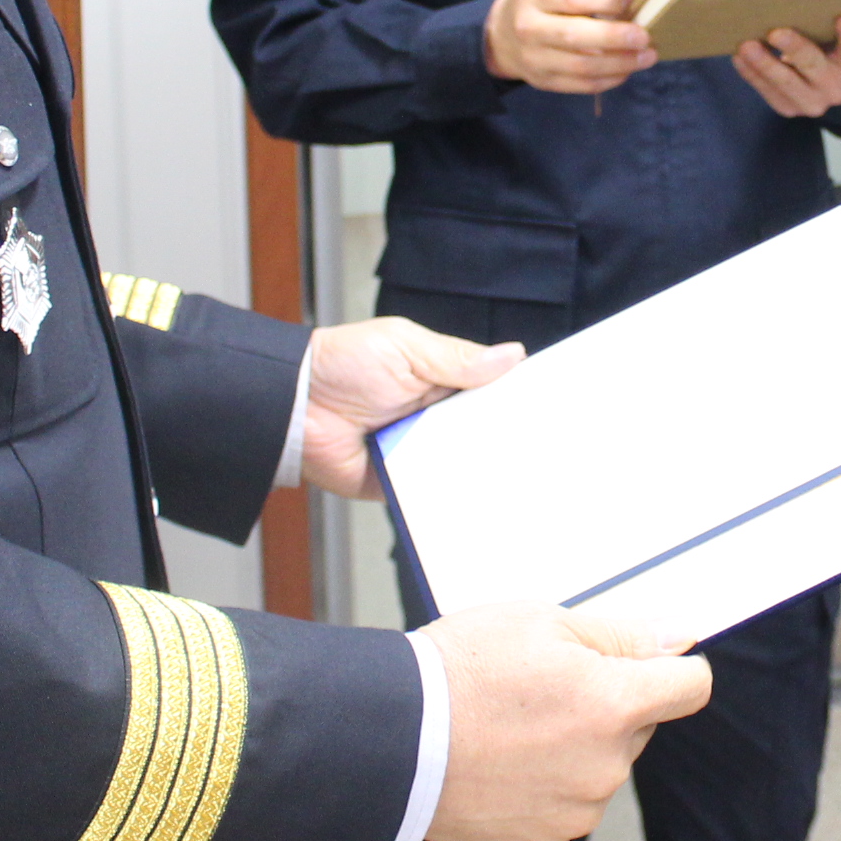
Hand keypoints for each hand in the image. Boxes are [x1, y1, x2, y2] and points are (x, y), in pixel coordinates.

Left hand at [300, 318, 523, 498]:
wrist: (295, 407)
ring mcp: (420, 450)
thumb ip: (458, 358)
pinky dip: (449, 491)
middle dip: (502, 435)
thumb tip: (511, 355)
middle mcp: (435, 417)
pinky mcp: (404, 482)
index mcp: (441, 379)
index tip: (545, 405)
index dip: (514, 397)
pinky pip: (434, 491)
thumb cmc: (342, 367)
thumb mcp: (405, 348)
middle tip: (535, 443)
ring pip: (465, 463)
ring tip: (513, 470)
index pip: (490, 390)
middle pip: (484, 430)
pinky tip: (474, 492)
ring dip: (479, 464)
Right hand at [418, 604, 713, 840]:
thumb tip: (680, 639)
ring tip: (512, 727)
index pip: (691, 686)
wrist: (389, 741)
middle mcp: (607, 766)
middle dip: (608, 704)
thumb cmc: (457, 671)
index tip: (645, 662)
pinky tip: (503, 763)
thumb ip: (621, 635)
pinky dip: (546, 785)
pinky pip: (566, 803)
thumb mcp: (542, 622)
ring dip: (576, 746)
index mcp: (614, 705)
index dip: (672, 667)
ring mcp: (577, 810)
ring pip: (601, 765)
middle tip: (543, 687)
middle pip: (638, 725)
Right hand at [485, 0, 654, 93]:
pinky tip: (627, 70)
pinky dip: (610, 79)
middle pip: (575, 36)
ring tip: (646, 56)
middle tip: (644, 36)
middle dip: (615, 38)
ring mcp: (534, 59)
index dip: (607, 1)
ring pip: (582, 66)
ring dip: (620, 63)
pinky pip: (581, 85)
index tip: (633, 2)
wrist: (503, 34)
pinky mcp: (543, 82)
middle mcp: (528, 27)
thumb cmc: (543, 3)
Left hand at [733, 16, 840, 118]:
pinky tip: (740, 58)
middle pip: (814, 66)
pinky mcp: (789, 108)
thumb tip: (794, 0)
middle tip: (775, 32)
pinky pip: (767, 91)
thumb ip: (825, 25)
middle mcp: (838, 88)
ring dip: (764, 64)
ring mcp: (813, 102)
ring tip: (746, 46)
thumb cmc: (830, 49)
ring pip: (786, 82)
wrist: (827, 87)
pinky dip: (752, 73)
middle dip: (794, 48)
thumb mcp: (838, 39)